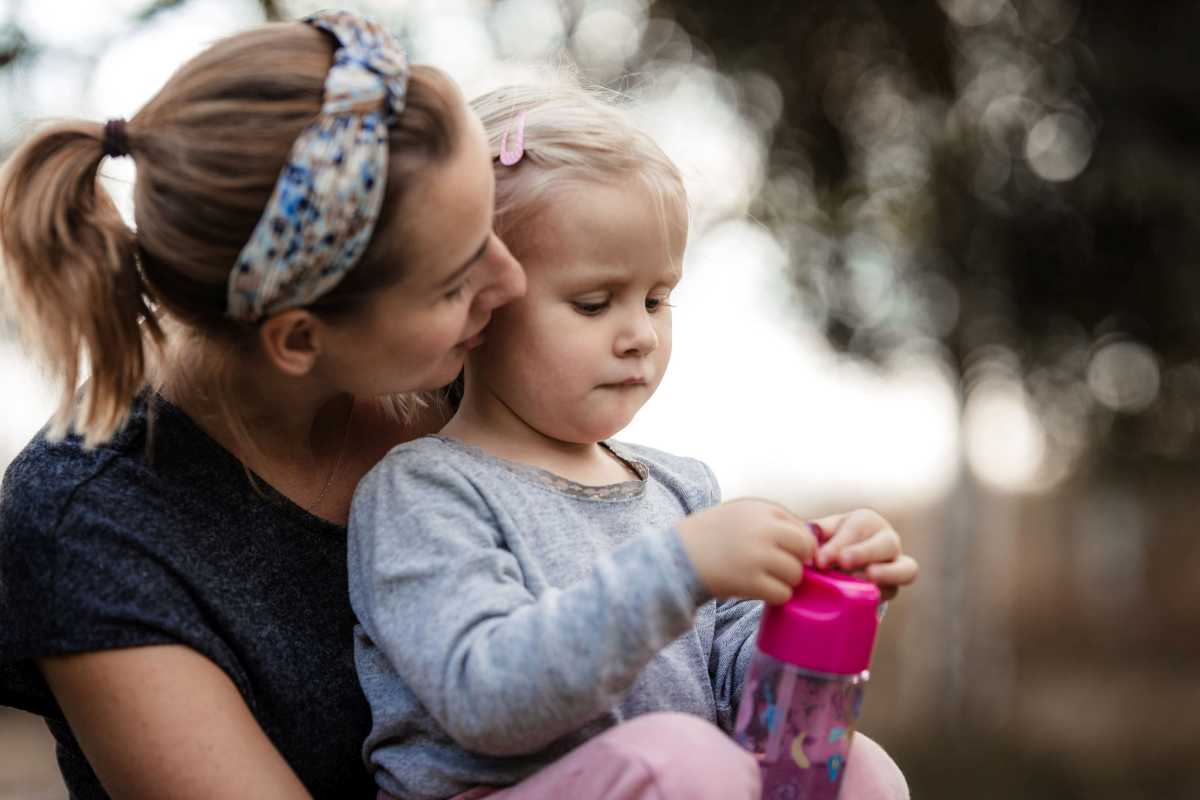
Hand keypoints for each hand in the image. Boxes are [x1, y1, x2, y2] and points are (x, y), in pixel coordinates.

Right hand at [677, 498, 817, 603]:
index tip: (784, 555)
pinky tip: (758, 592)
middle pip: (805, 548)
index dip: (797, 545)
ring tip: (764, 580)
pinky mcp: (750, 580)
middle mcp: (762, 528)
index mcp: (760, 509)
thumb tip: (811, 539)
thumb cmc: (706, 538)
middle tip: (778, 570)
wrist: (674, 558)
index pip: (802, 527)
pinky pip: (783, 594)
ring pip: (796, 574)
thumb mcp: (737, 514)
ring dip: (785, 582)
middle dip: (797, 562)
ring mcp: (757, 554)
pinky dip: (774, 597)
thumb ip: (769, 522)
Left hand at [812, 508, 918, 600]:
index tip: (819, 561)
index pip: (857, 528)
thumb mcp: (822, 532)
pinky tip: (862, 598)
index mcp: (867, 521)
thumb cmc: (830, 541)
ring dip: (888, 574)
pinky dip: (880, 594)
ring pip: (907, 568)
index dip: (838, 545)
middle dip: (865, 553)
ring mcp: (896, 564)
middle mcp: (887, 540)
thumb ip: (815, 534)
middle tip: (843, 562)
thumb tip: (810, 543)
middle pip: (886, 543)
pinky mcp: (894, 586)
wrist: (842, 561)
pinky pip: (894, 591)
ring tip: (867, 578)